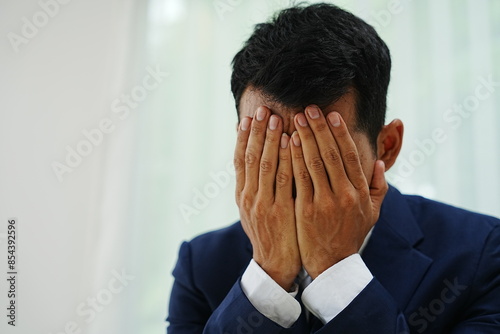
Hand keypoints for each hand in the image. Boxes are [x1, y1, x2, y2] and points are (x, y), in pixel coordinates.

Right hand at [234, 106, 300, 289]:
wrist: (275, 264)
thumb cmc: (268, 234)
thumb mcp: (253, 212)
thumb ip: (253, 187)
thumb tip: (253, 162)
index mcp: (241, 196)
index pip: (239, 161)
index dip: (243, 138)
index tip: (248, 118)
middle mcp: (249, 198)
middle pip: (251, 158)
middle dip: (257, 132)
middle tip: (263, 109)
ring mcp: (264, 204)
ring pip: (266, 165)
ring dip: (271, 139)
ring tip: (277, 118)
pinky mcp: (281, 211)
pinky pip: (285, 179)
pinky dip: (287, 158)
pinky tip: (292, 142)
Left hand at [290, 106, 387, 278]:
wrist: (333, 265)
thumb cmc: (351, 235)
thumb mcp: (372, 213)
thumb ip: (377, 187)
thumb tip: (379, 162)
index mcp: (360, 192)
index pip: (351, 156)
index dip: (341, 133)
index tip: (332, 115)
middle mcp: (345, 195)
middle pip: (332, 154)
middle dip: (320, 128)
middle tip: (309, 108)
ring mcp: (325, 202)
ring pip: (314, 163)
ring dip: (305, 138)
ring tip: (296, 118)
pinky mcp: (307, 210)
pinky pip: (299, 179)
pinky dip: (294, 159)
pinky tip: (287, 143)